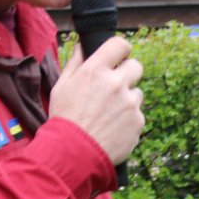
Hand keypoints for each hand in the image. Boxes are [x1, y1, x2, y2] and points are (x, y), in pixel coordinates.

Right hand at [50, 35, 144, 164]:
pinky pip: (138, 114)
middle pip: (136, 66)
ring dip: (127, 99)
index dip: (121, 50)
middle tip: (114, 87)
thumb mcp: (61, 86)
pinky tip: (113, 128)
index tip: (119, 57)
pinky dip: (128, 120)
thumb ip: (75, 62)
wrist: (73, 153)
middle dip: (127, 74)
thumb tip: (83, 45)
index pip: (121, 44)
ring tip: (108, 114)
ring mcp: (130, 103)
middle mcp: (116, 83)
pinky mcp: (138, 121)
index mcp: (95, 70)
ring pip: (137, 93)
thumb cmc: (64, 119)